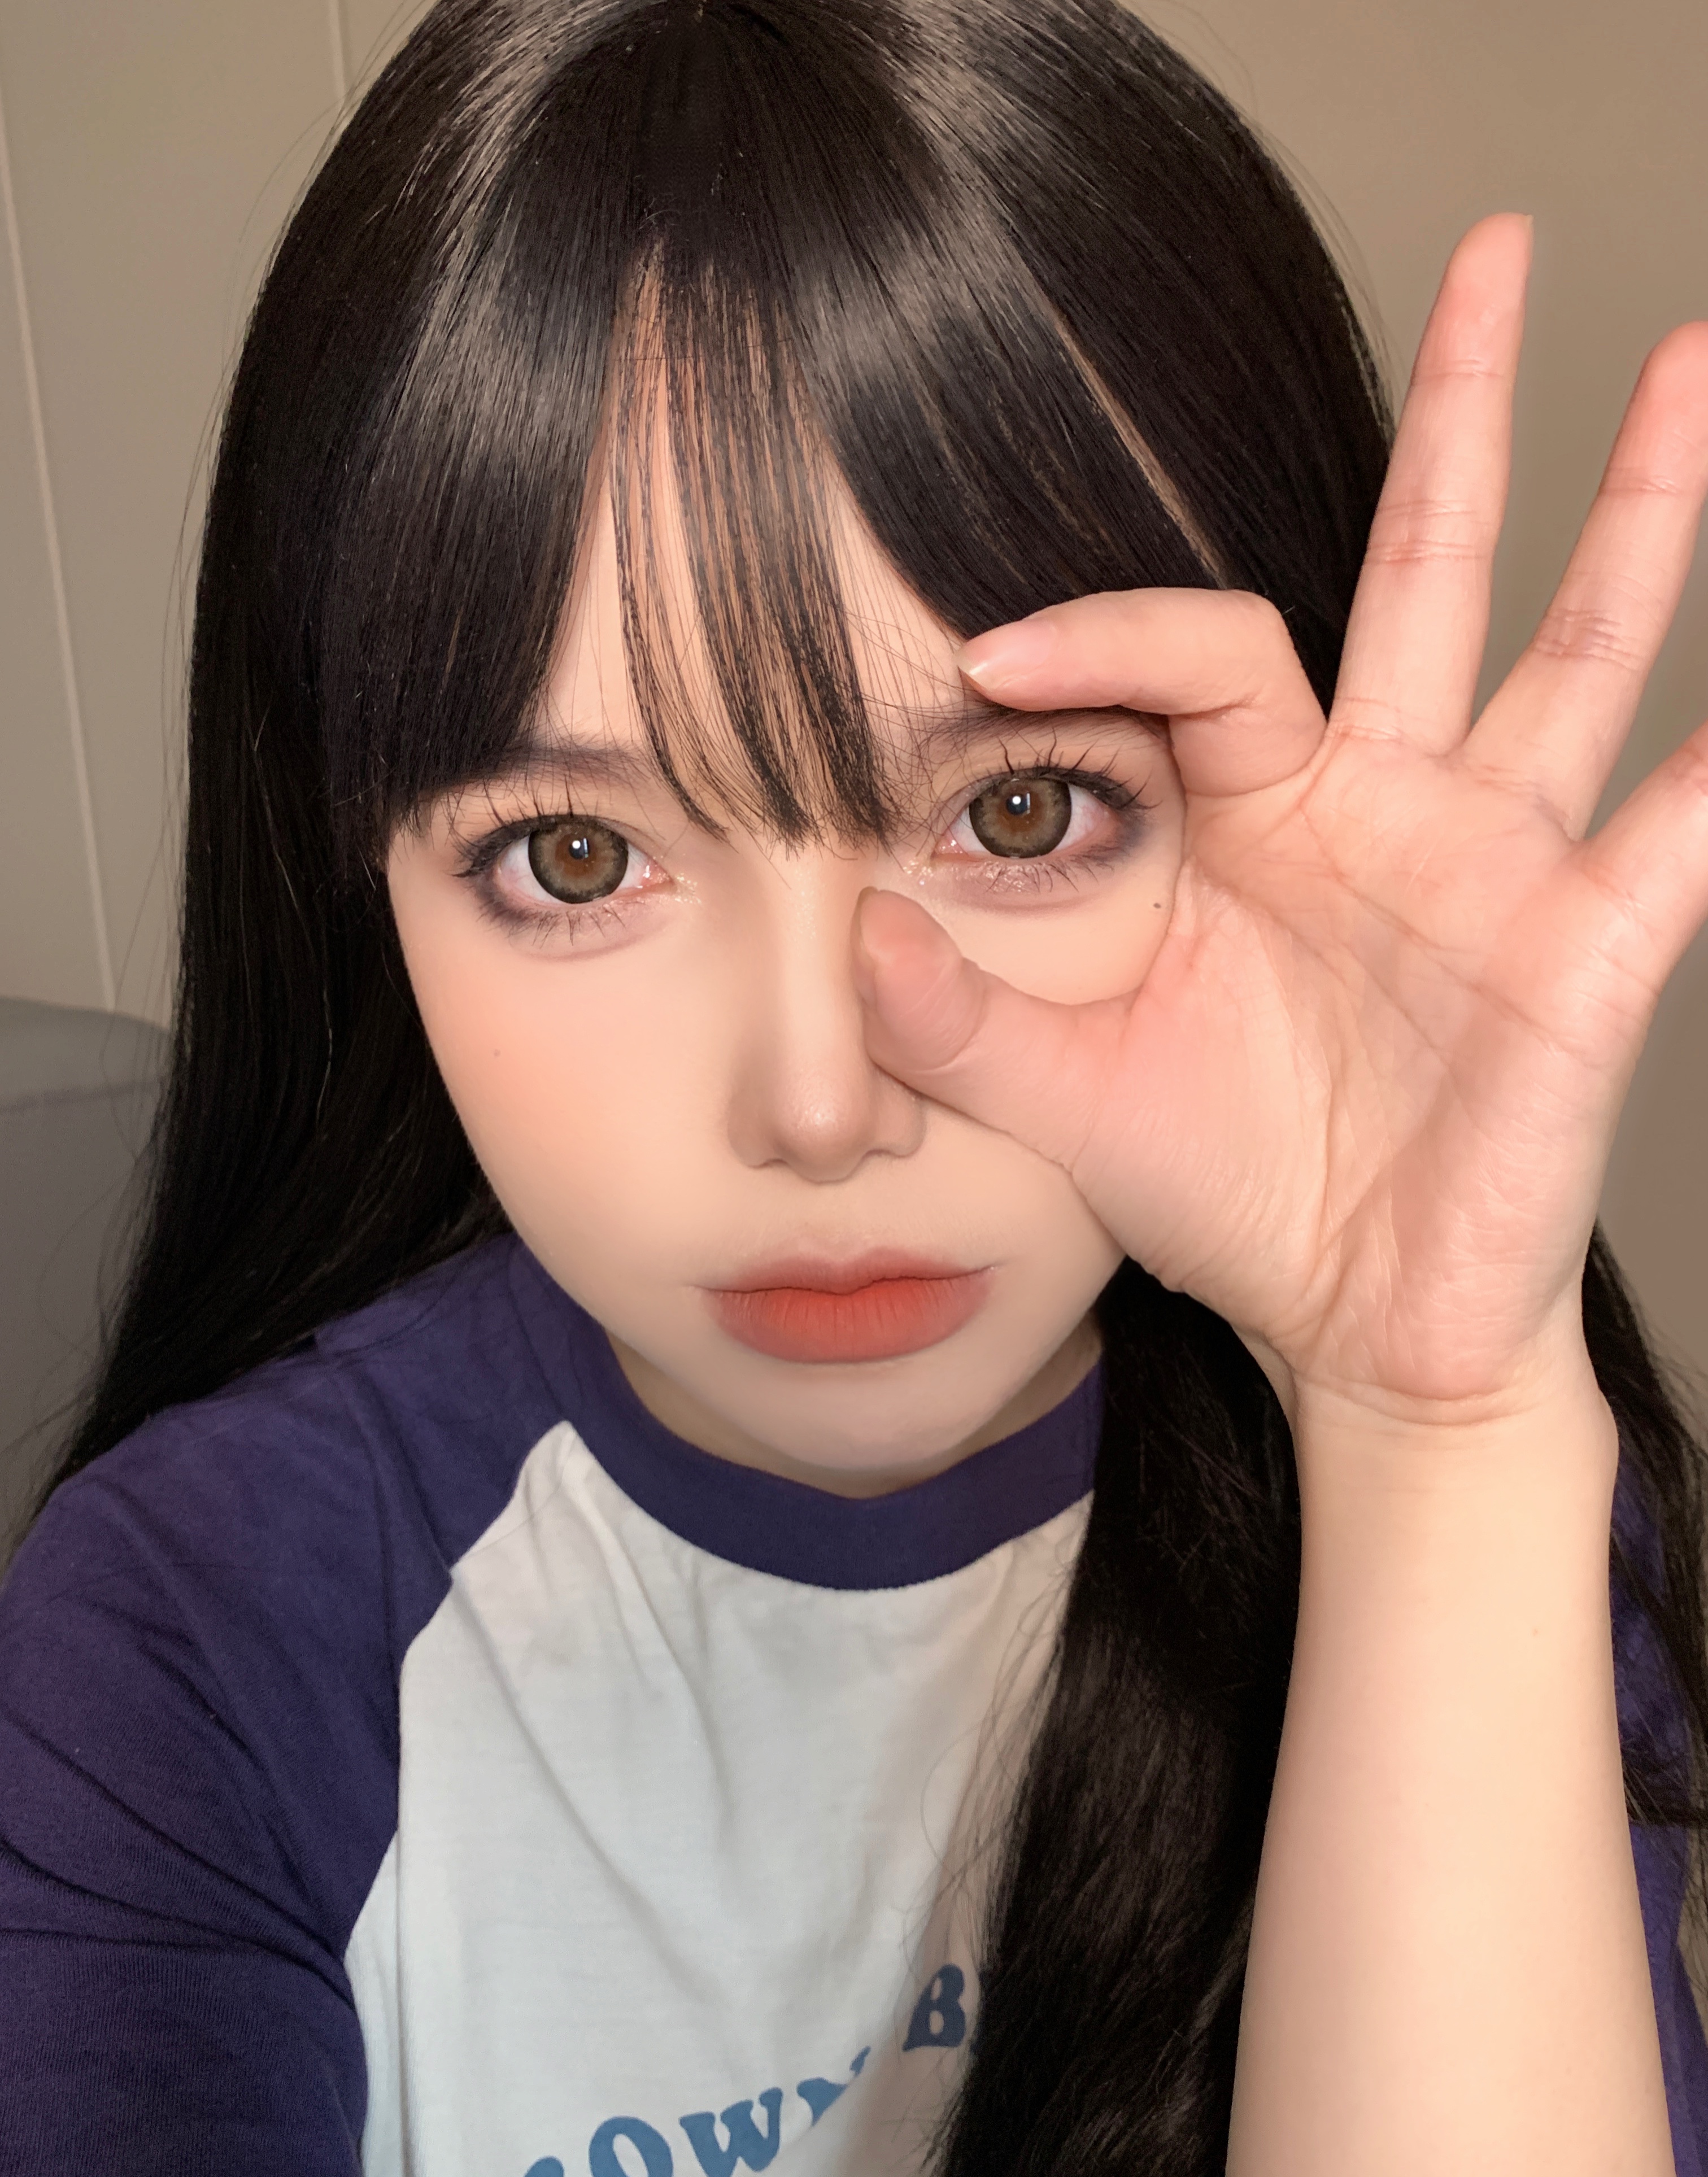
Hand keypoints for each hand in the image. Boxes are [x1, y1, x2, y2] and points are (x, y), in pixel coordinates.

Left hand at [855, 216, 1707, 1422]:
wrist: (1347, 1316)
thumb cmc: (1228, 1188)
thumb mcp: (1070, 1095)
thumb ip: (959, 1017)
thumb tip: (847, 926)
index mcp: (1266, 815)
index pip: (1205, 649)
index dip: (1101, 633)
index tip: (982, 652)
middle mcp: (1394, 803)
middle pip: (1433, 566)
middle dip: (1466, 413)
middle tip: (1498, 249)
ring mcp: (1503, 861)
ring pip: (1578, 647)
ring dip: (1635, 511)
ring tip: (1683, 360)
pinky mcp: (1586, 950)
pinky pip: (1672, 832)